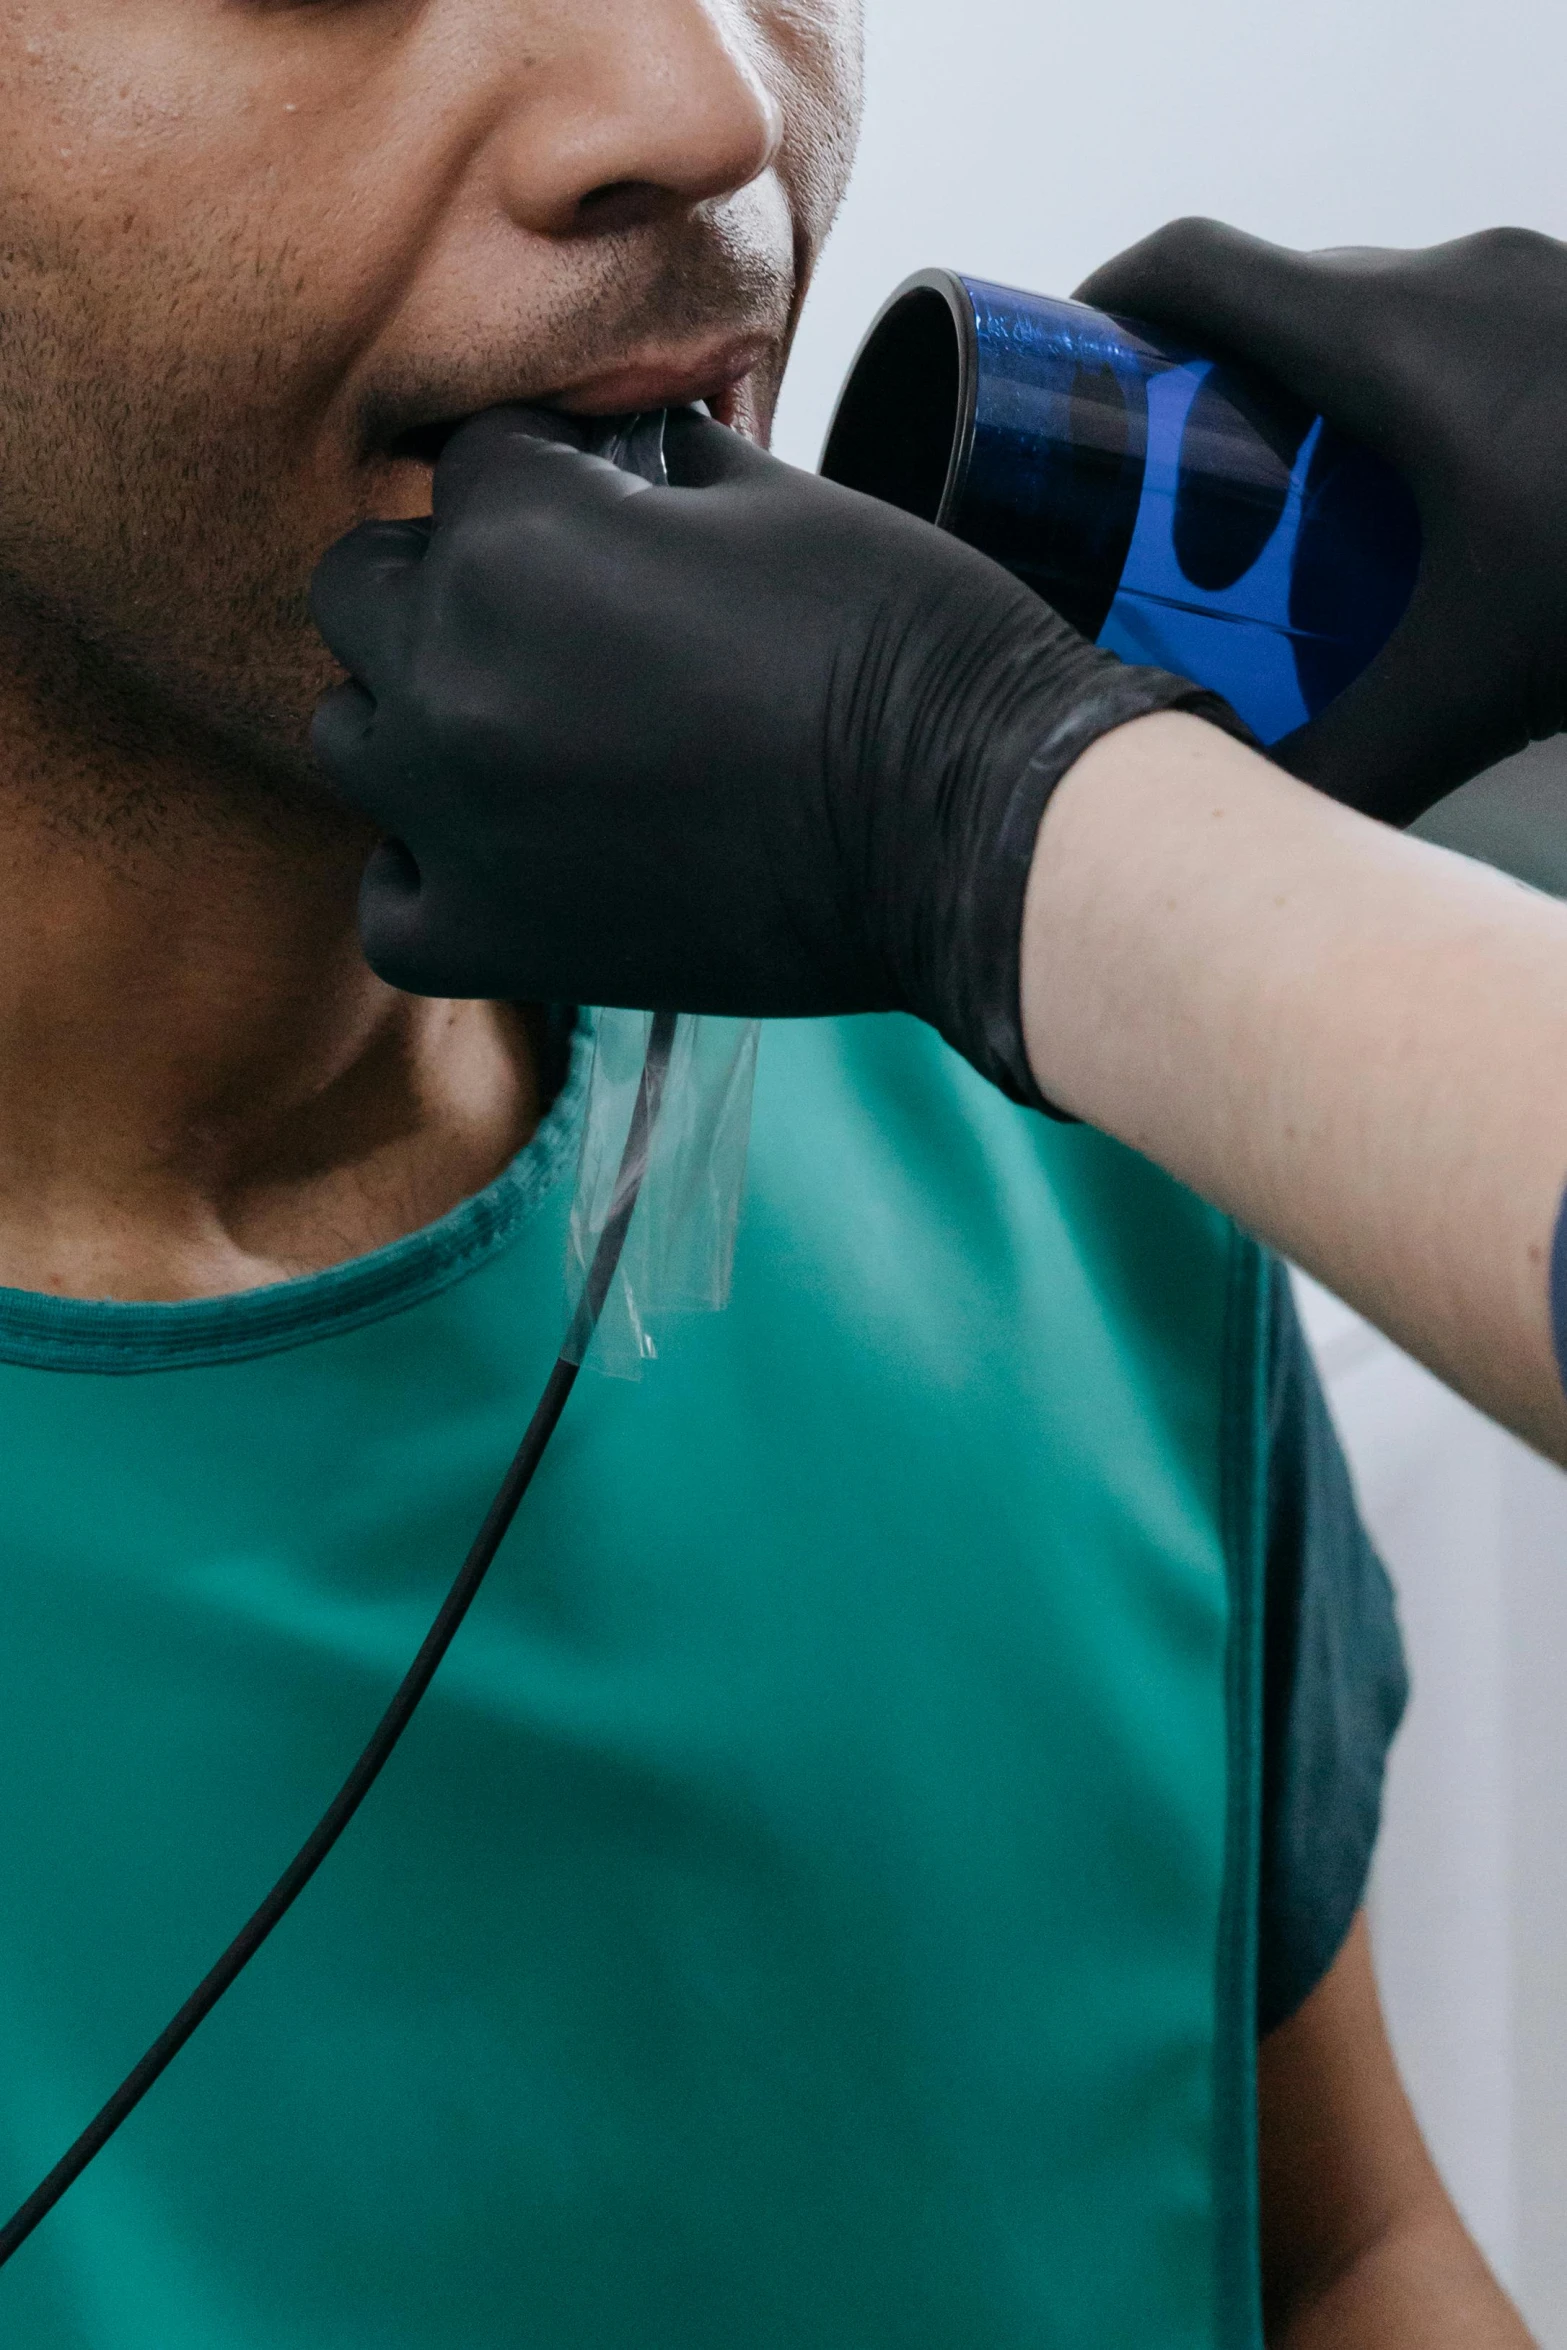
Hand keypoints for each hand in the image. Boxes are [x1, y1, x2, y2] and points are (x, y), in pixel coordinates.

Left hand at [309, 407, 1236, 1101]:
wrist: (975, 829)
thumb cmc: (902, 644)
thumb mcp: (773, 495)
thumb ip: (648, 470)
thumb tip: (614, 465)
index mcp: (516, 532)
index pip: (468, 461)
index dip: (543, 480)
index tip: (606, 516)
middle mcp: (451, 667)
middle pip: (364, 588)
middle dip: (445, 582)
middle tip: (553, 618)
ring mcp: (458, 814)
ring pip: (349, 737)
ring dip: (418, 720)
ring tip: (522, 735)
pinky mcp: (498, 939)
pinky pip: (386, 903)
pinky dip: (427, 877)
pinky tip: (500, 852)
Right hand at [1078, 220, 1566, 821]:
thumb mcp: (1468, 692)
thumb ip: (1344, 770)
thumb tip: (1247, 845)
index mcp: (1392, 346)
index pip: (1200, 268)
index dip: (1111, 296)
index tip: (1068, 355)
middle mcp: (1454, 283)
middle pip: (1281, 297)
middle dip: (1207, 375)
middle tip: (1172, 478)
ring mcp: (1533, 279)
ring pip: (1374, 306)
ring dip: (1313, 380)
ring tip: (1291, 490)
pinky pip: (1452, 317)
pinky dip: (1399, 379)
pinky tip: (1419, 478)